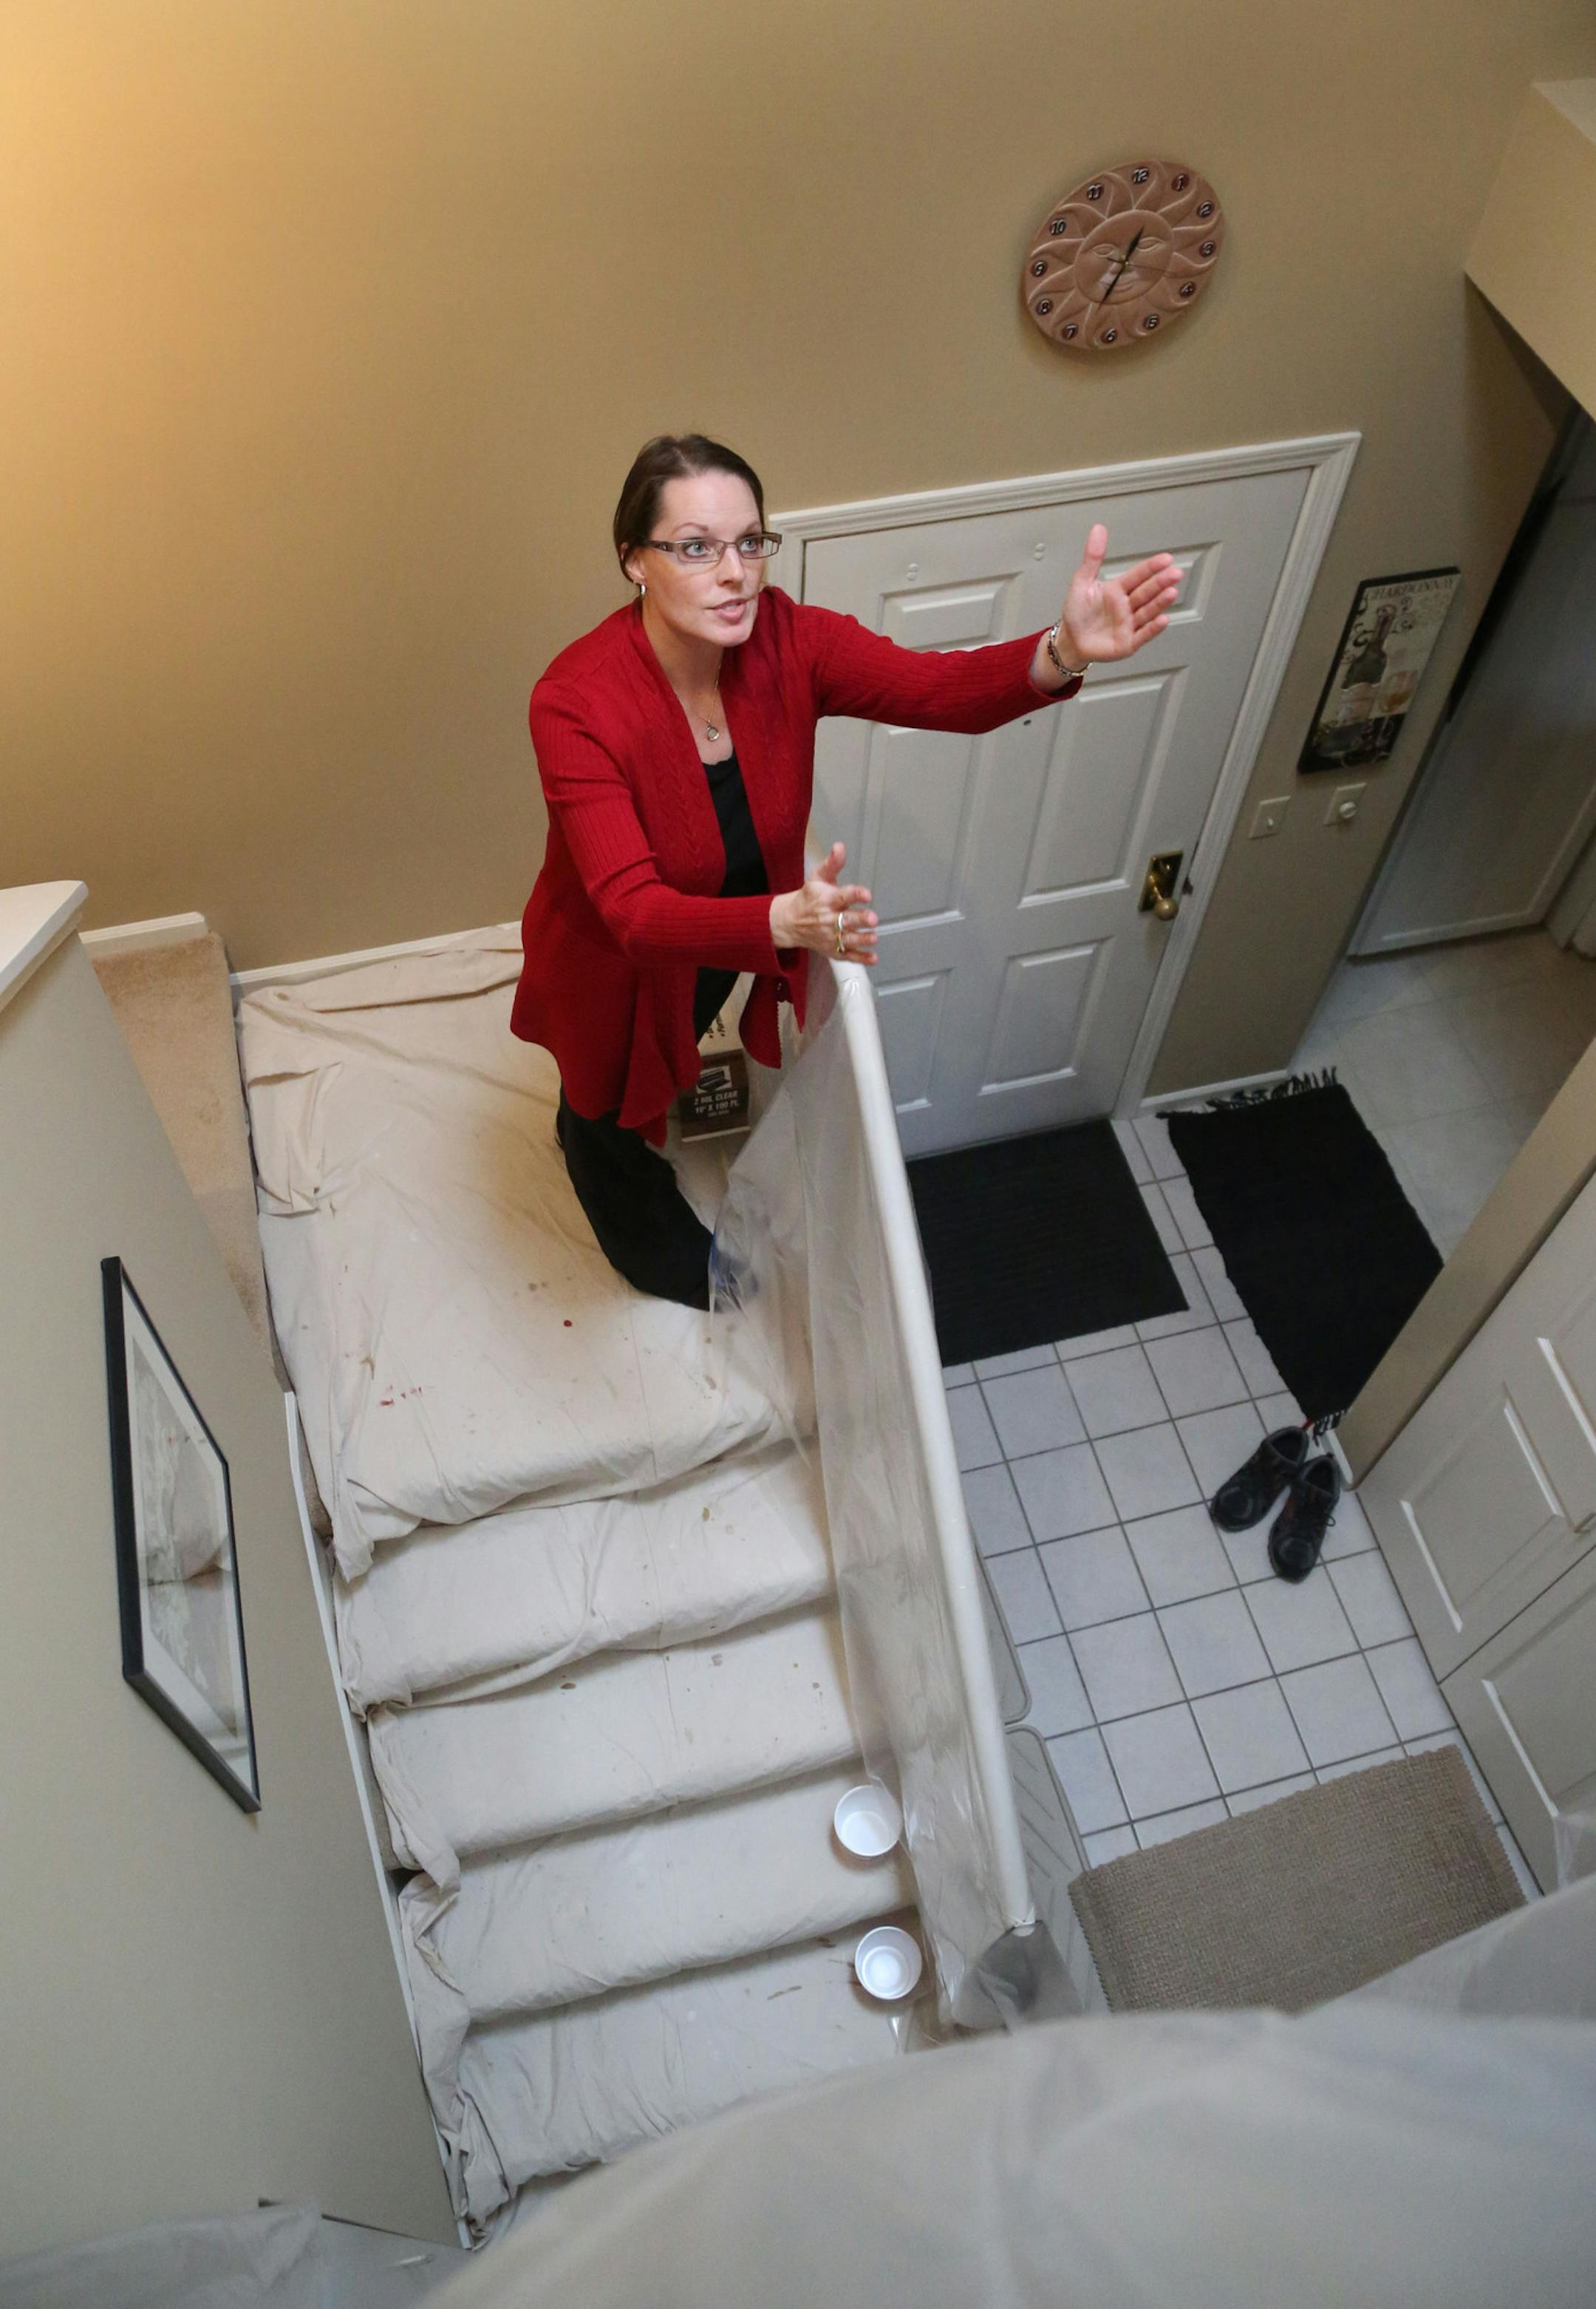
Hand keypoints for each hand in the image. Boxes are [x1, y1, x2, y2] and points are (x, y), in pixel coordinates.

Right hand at [769, 842, 879, 964]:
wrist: (789, 922)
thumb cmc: (808, 898)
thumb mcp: (818, 878)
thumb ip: (832, 864)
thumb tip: (840, 846)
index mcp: (827, 900)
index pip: (842, 896)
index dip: (855, 894)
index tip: (866, 894)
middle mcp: (828, 919)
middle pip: (846, 920)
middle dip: (859, 919)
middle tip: (872, 918)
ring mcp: (830, 936)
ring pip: (847, 940)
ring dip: (861, 939)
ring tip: (873, 937)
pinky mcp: (832, 949)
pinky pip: (847, 956)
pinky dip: (860, 959)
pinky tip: (873, 958)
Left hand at [1057, 523, 1181, 663]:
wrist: (1071, 640)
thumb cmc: (1078, 612)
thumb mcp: (1082, 582)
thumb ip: (1093, 557)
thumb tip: (1098, 528)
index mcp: (1118, 589)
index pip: (1138, 575)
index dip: (1151, 567)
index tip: (1166, 559)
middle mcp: (1127, 606)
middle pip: (1146, 592)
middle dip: (1161, 583)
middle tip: (1176, 573)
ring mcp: (1130, 624)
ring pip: (1147, 611)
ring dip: (1160, 603)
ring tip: (1172, 592)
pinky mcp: (1128, 643)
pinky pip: (1142, 635)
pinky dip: (1152, 628)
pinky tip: (1163, 619)